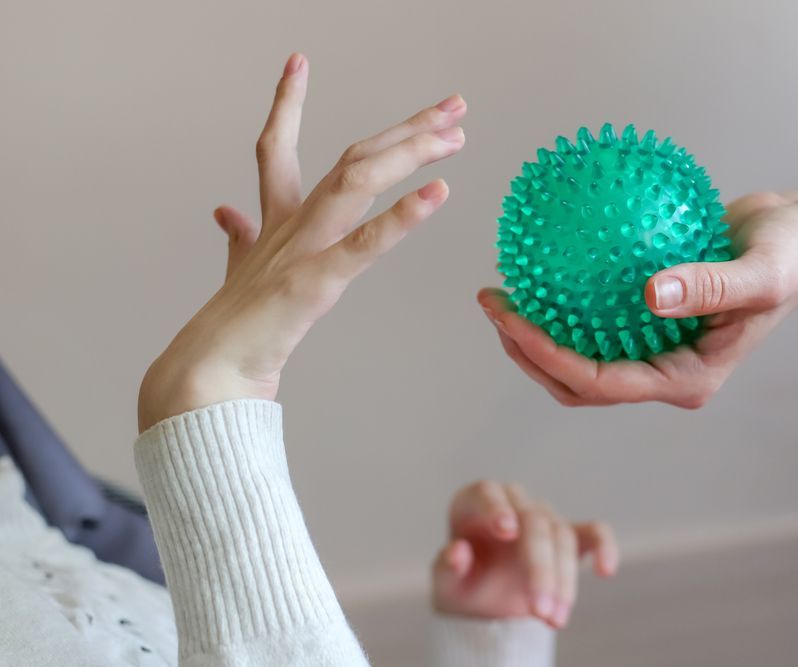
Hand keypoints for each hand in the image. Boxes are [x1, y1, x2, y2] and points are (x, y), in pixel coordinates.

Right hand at [138, 54, 466, 429]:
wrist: (209, 372)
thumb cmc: (236, 325)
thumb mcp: (241, 269)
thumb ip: (239, 238)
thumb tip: (225, 214)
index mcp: (276, 220)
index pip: (275, 146)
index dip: (286, 103)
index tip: (297, 62)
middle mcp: (292, 222)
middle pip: (351, 157)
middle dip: (405, 128)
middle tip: (453, 106)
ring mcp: (304, 248)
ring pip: (358, 180)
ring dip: (409, 151)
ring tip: (454, 135)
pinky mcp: (316, 282)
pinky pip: (364, 243)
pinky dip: (402, 216)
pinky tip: (437, 191)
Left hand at [432, 481, 617, 628]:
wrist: (484, 602)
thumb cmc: (462, 584)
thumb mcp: (447, 584)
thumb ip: (447, 567)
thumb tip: (457, 551)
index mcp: (475, 503)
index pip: (487, 493)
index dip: (497, 508)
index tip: (507, 529)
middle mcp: (512, 502)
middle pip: (533, 522)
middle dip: (540, 568)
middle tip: (539, 610)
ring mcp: (544, 517)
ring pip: (561, 536)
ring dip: (562, 580)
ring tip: (553, 619)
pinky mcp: (571, 536)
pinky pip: (594, 532)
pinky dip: (604, 546)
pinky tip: (606, 569)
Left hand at [478, 191, 797, 407]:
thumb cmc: (793, 257)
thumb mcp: (762, 273)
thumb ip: (710, 287)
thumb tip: (649, 297)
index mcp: (685, 378)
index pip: (602, 383)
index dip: (549, 358)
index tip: (511, 318)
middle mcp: (662, 369)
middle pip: (576, 382)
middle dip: (527, 352)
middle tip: (494, 305)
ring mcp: (653, 347)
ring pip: (577, 358)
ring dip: (534, 333)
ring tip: (502, 294)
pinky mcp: (646, 317)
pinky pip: (592, 320)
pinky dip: (561, 305)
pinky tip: (537, 270)